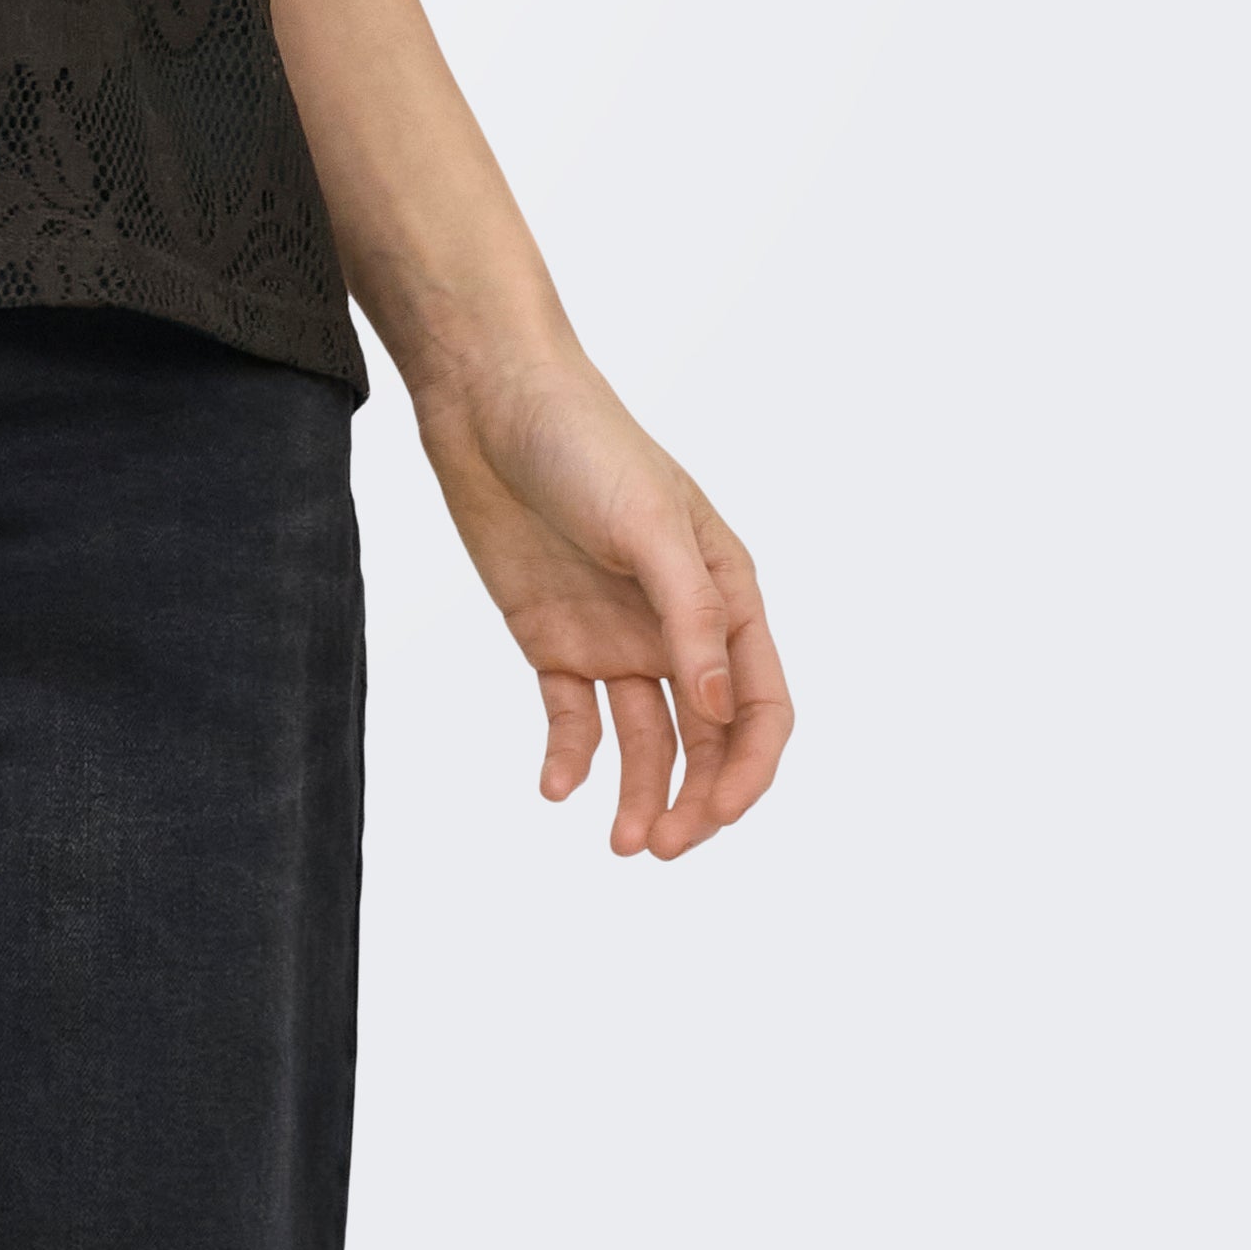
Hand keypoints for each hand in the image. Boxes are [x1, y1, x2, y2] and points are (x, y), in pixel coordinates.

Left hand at [409, 348, 790, 857]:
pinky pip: (574, 718)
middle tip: (660, 848)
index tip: (718, 815)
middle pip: (708, 739)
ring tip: (622, 845)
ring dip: (642, 795)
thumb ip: (690, 617)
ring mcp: (617, 635)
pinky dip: (571, 759)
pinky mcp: (555, 639)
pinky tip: (557, 787)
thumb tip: (721, 710)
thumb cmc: (584, 442)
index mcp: (725, 594)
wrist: (488, 401)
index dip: (749, 769)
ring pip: (646, 741)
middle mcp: (678, 626)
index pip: (762, 705)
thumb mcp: (650, 524)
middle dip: (697, 800)